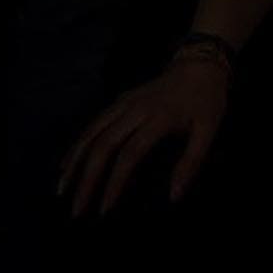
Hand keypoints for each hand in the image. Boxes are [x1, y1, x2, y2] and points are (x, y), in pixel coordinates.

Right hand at [58, 55, 230, 216]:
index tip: (105, 210)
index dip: (115, 183)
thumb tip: (174, 196)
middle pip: (103, 145)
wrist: (199, 62)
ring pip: (91, 132)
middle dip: (87, 179)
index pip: (130, 154)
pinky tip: (66, 163)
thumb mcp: (209, 129)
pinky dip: (77, 144)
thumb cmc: (206, 100)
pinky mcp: (119, 100)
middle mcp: (135, 109)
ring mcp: (124, 102)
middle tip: (77, 209)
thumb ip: (192, 162)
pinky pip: (93, 123)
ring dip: (74, 162)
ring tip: (62, 189)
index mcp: (158, 118)